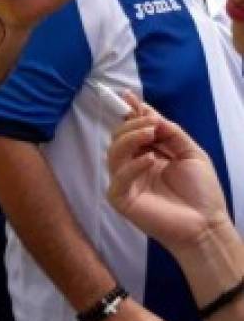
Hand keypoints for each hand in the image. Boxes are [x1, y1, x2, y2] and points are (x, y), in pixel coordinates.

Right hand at [107, 94, 229, 253]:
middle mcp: (133, 166)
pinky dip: (133, 166)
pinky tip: (151, 160)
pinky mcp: (121, 198)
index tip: (128, 96)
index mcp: (148, 155)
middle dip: (133, 124)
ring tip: (150, 134)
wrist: (206, 225)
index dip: (130, 113)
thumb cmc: (202, 193)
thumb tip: (150, 113)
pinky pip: (119, 178)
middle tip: (152, 123)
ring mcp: (126, 182)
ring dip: (130, 138)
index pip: (132, 130)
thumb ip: (172, 133)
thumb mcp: (192, 153)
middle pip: (118, 137)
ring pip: (113, 153)